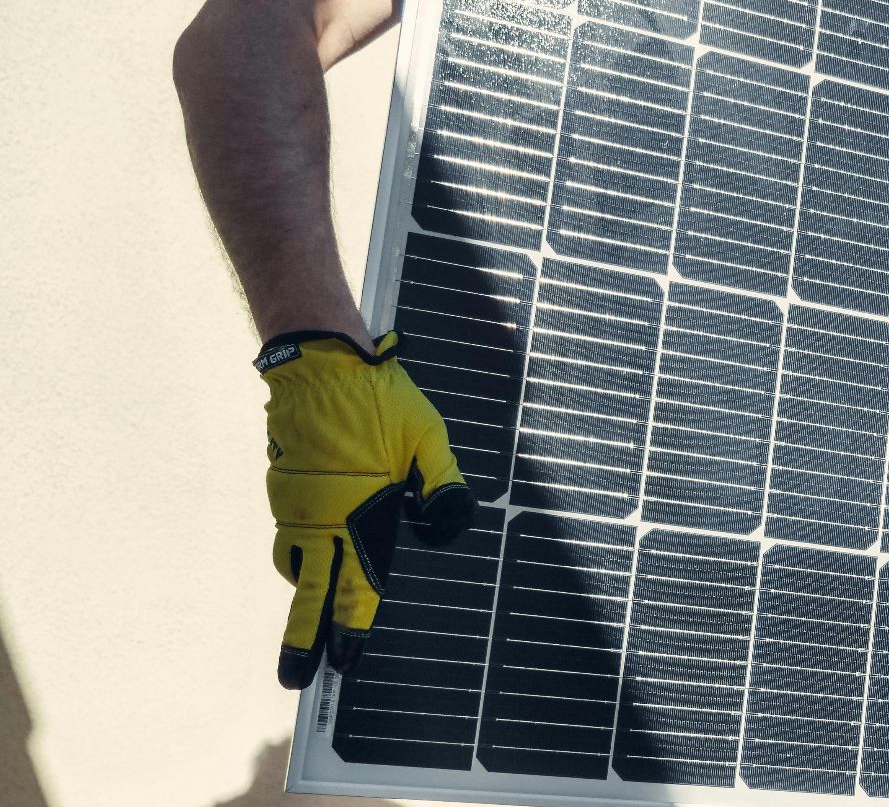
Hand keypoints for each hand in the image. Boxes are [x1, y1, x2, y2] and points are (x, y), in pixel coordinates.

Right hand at [258, 331, 473, 688]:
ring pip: (296, 568)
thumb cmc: (382, 398)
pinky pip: (288, 537)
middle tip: (297, 680)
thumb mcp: (427, 437)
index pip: (360, 584)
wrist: (318, 363)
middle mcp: (324, 517)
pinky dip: (298, 557)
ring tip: (303, 636)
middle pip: (313, 594)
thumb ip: (442, 485)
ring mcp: (296, 506)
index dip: (354, 626)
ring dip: (302, 599)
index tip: (348, 661)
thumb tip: (451, 529)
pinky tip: (310, 566)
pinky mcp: (281, 490)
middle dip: (305, 640)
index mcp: (364, 511)